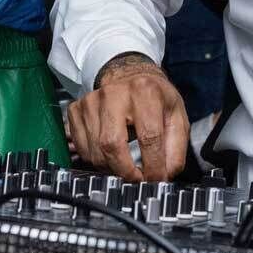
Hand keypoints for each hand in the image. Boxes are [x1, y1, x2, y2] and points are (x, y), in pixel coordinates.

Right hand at [65, 52, 188, 180]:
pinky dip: (96, 159)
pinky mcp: (77, 109)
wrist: (128, 73)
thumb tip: (166, 174)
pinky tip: (109, 154)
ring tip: (125, 165)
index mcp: (145, 91)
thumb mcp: (176, 114)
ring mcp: (91, 101)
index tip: (156, 179)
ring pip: (95, 150)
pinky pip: (81, 147)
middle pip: (112, 144)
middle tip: (137, 179)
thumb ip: (175, 147)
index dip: (153, 166)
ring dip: (111, 168)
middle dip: (126, 172)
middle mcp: (114, 93)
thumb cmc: (153, 95)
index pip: (149, 137)